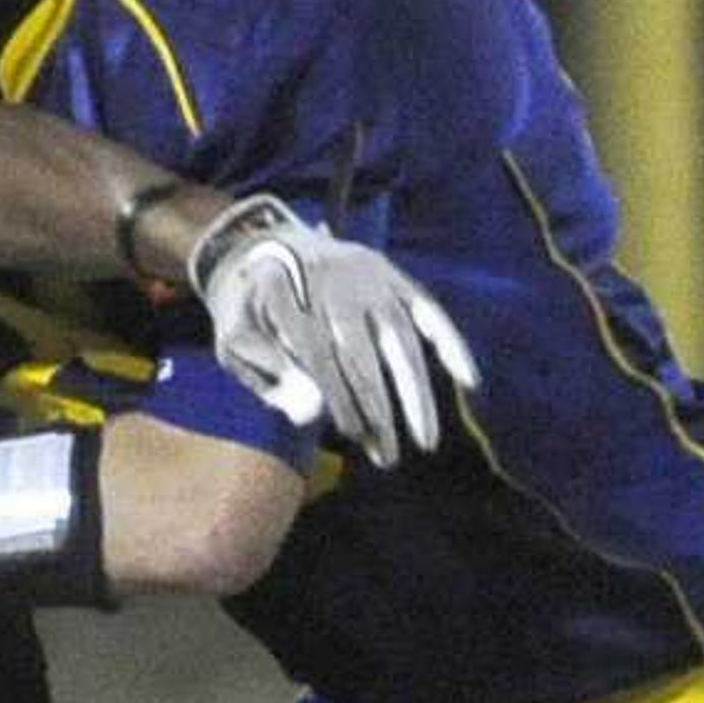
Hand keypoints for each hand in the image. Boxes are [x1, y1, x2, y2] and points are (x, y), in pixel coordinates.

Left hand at [186, 192, 479, 467]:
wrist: (258, 245)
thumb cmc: (246, 308)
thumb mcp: (234, 343)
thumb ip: (267, 379)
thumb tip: (311, 416)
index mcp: (287, 292)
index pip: (319, 355)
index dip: (338, 398)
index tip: (352, 435)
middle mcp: (333, 279)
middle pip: (363, 353)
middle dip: (379, 410)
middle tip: (388, 457)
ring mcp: (368, 275)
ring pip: (400, 339)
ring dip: (415, 394)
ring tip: (425, 440)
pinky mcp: (393, 276)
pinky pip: (428, 311)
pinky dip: (450, 343)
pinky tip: (469, 380)